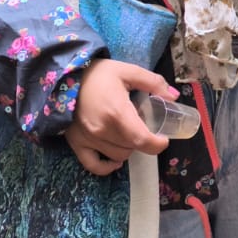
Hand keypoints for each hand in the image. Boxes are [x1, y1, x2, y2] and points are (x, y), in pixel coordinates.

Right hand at [65, 58, 174, 175]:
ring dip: (128, 148)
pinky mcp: (75, 143)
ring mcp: (88, 139)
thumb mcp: (128, 71)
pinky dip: (106, 167)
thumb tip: (174, 97)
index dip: (157, 144)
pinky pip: (93, 166)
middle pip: (132, 148)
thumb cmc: (98, 73)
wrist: (64, 75)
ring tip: (128, 133)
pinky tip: (115, 159)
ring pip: (118, 156)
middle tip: (143, 126)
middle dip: (143, 139)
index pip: (142, 140)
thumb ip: (153, 83)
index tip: (164, 138)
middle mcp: (102, 131)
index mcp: (117, 113)